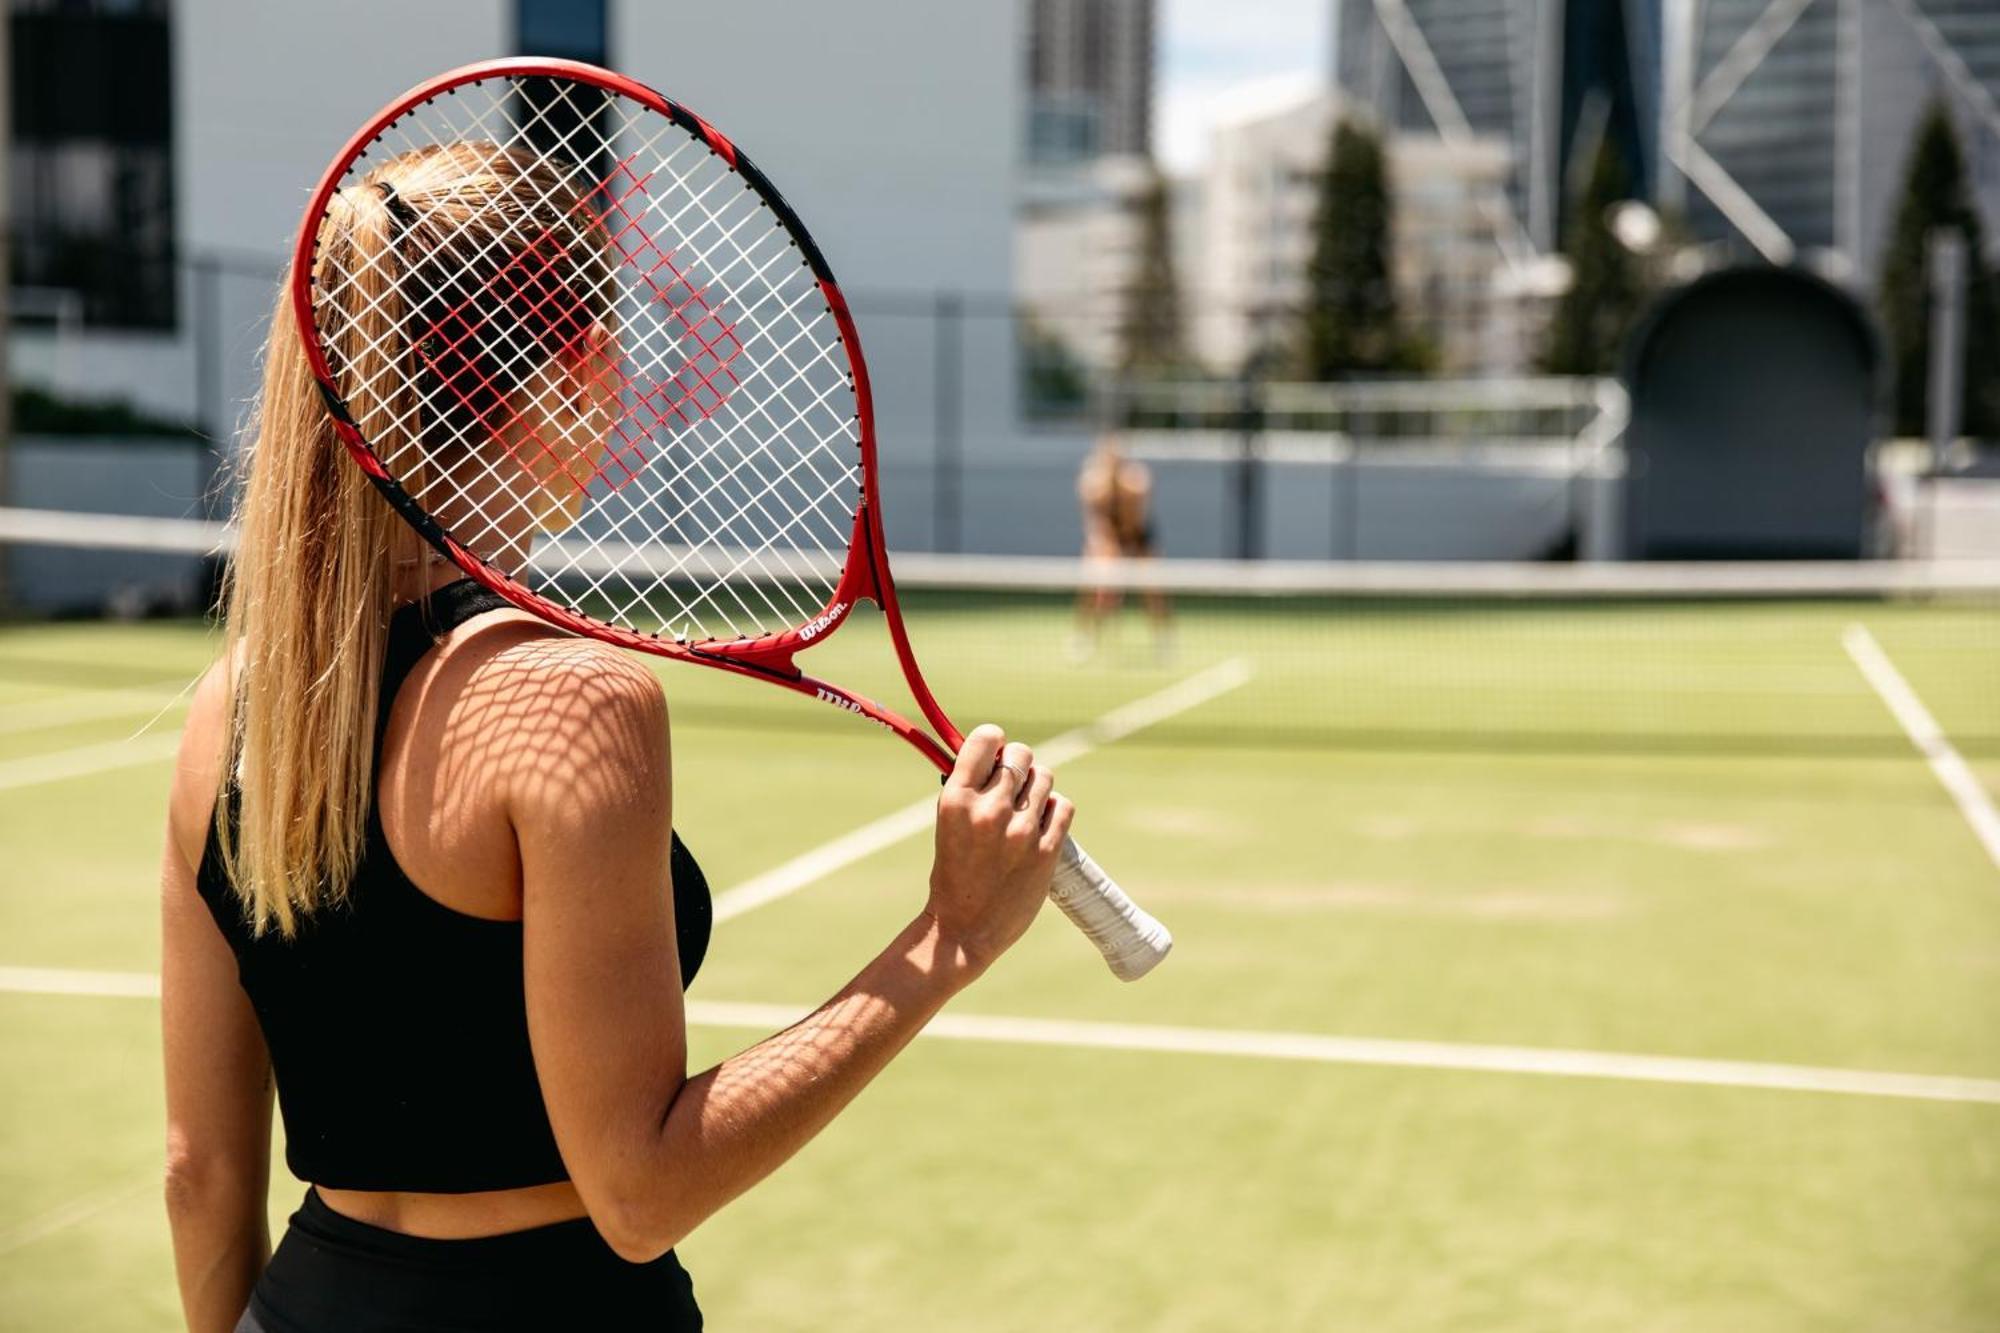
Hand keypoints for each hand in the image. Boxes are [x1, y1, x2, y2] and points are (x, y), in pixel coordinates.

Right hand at [924, 725, 1074, 976]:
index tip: (996, 752)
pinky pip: (1063, 806)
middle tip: (1013, 784)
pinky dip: (1054, 810)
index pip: (986, 739)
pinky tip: (1041, 824)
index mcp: (956, 799)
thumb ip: (971, 789)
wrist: (964, 930)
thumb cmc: (953, 874)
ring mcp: (1020, 831)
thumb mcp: (949, 824)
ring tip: (1026, 808)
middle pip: (1021, 755)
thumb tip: (996, 754)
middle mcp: (989, 810)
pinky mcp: (1046, 851)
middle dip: (1019, 763)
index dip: (995, 740)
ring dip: (1038, 787)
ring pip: (1045, 777)